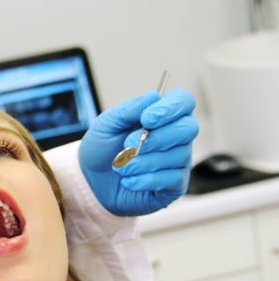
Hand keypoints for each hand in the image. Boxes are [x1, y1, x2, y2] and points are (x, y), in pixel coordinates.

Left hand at [79, 88, 198, 215]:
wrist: (91, 181)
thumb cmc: (102, 149)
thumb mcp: (106, 124)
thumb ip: (130, 109)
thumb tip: (154, 96)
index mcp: (162, 115)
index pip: (184, 101)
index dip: (170, 108)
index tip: (147, 119)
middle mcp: (176, 136)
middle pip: (188, 128)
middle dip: (156, 138)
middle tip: (128, 144)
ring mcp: (178, 160)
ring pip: (179, 156)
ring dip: (143, 162)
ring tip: (121, 167)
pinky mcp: (175, 184)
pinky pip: (172, 179)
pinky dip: (145, 180)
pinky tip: (128, 180)